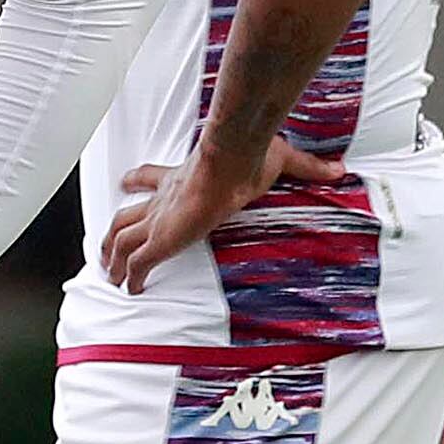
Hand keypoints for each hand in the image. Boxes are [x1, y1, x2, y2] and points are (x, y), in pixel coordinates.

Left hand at [99, 134, 335, 293]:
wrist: (233, 160)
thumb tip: (338, 170)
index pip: (153, 177)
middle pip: (128, 214)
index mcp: (184, 176)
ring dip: (113, 258)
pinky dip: (131, 276)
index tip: (127, 181)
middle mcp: (166, 198)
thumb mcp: (281, 158)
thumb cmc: (249, 154)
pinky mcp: (163, 237)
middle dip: (114, 231)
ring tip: (111, 276)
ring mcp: (162, 218)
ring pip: (122, 238)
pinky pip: (138, 262)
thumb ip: (307, 167)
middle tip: (105, 247)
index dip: (138, 181)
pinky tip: (130, 288)